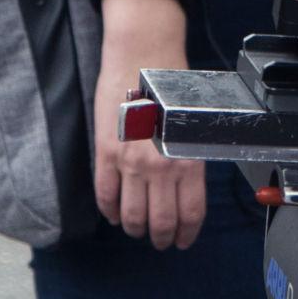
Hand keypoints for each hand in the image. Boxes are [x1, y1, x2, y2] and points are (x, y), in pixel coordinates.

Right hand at [94, 0, 205, 249]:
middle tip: (160, 242)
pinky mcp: (106, 153)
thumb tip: (187, 187)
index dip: (187, 232)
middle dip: (161, 237)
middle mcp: (160, 165)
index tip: (183, 241)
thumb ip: (188, 156)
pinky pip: (105, 195)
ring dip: (136, 228)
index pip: (190, 211)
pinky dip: (110, 212)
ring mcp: (130, 162)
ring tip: (138, 230)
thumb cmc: (171, 85)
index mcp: (188, 157)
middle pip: (160, 219)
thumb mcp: (191, 124)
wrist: (142, 56)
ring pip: (131, 214)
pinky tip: (115, 215)